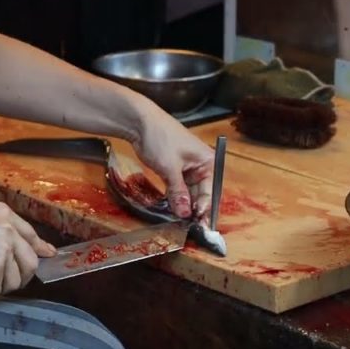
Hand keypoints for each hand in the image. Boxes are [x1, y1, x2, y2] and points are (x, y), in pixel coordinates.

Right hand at [0, 202, 55, 300]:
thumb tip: (20, 249)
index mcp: (4, 214)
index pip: (30, 235)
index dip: (39, 248)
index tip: (47, 256)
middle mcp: (8, 230)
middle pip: (30, 262)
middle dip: (20, 276)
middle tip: (2, 283)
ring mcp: (3, 250)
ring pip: (13, 281)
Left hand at [131, 105, 214, 219]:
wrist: (138, 121)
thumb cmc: (159, 138)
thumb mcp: (170, 168)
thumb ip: (178, 191)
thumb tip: (185, 213)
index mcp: (207, 161)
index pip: (210, 191)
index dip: (204, 209)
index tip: (198, 225)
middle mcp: (200, 165)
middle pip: (200, 193)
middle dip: (193, 209)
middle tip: (189, 227)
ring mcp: (187, 166)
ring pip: (188, 191)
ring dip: (183, 204)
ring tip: (180, 221)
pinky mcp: (174, 167)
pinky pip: (178, 186)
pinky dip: (175, 196)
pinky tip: (172, 208)